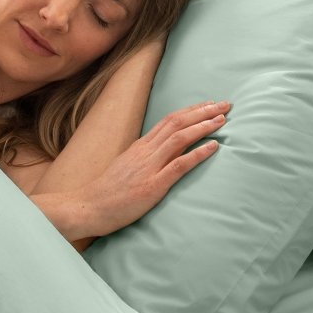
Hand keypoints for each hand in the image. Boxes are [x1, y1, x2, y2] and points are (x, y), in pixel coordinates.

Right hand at [69, 100, 228, 240]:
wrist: (88, 207)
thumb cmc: (106, 192)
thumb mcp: (125, 167)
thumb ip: (143, 159)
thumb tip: (159, 153)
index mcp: (139, 147)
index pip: (169, 120)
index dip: (191, 111)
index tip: (208, 105)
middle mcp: (145, 151)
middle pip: (177, 123)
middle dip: (203, 112)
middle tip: (225, 105)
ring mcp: (149, 167)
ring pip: (180, 138)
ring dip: (204, 127)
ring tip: (222, 120)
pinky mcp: (153, 185)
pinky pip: (180, 165)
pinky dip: (198, 153)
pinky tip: (214, 147)